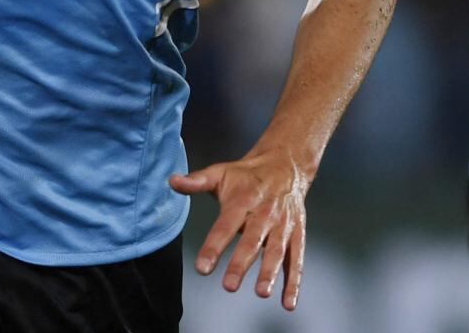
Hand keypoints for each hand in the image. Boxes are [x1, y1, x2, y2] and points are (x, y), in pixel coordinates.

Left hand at [168, 149, 310, 310]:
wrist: (285, 166)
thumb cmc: (248, 175)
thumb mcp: (221, 172)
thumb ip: (197, 181)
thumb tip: (172, 181)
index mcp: (243, 200)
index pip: (225, 226)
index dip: (213, 246)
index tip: (202, 267)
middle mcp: (264, 214)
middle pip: (251, 241)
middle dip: (241, 264)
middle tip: (229, 285)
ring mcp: (282, 225)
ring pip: (276, 250)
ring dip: (270, 272)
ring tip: (261, 292)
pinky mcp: (296, 235)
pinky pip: (296, 259)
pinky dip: (294, 281)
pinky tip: (288, 301)